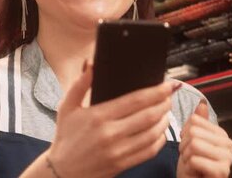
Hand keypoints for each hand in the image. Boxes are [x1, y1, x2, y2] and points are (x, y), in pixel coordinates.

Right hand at [47, 62, 180, 177]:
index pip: (136, 100)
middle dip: (164, 103)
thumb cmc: (65, 137)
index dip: (156, 91)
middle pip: (148, 116)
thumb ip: (80, 84)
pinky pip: (149, 151)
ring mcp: (118, 151)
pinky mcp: (122, 164)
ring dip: (165, 120)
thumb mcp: (67, 107)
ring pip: (152, 133)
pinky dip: (160, 139)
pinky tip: (160, 131)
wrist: (61, 172)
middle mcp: (110, 134)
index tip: (168, 85)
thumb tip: (91, 64)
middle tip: (170, 95)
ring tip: (166, 111)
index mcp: (98, 116)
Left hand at [177, 100, 231, 177]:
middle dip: (184, 146)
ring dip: (186, 157)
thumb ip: (198, 122)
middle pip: (194, 132)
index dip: (185, 133)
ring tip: (192, 164)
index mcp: (222, 134)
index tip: (189, 145)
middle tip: (189, 157)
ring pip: (194, 144)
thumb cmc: (192, 166)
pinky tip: (195, 171)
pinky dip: (189, 167)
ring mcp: (227, 158)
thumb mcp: (191, 140)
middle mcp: (228, 144)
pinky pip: (195, 159)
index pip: (194, 120)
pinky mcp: (221, 171)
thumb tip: (202, 102)